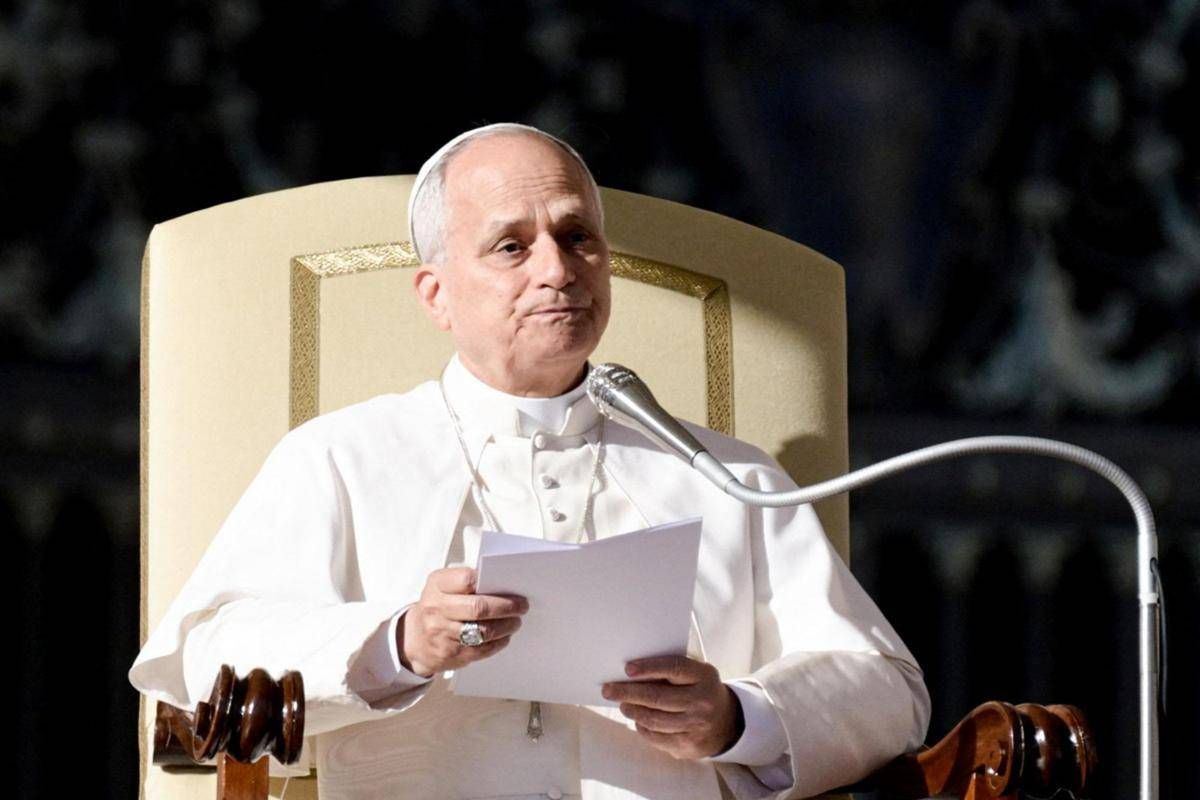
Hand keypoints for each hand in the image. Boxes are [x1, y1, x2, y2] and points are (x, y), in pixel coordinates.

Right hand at [397, 566, 527, 676]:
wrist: (414, 639)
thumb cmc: (436, 607)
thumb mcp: (442, 586)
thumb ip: (465, 581)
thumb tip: (500, 581)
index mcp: (437, 586)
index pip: (467, 580)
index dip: (489, 581)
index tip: (508, 584)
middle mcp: (437, 609)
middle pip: (479, 608)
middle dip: (506, 607)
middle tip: (522, 606)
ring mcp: (442, 634)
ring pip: (483, 631)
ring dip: (506, 626)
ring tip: (516, 621)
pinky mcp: (451, 654)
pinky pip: (481, 649)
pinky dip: (498, 642)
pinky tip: (504, 636)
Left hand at [602, 655, 742, 759]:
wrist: (727, 723)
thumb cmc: (701, 691)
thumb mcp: (696, 673)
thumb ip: (672, 670)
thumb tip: (632, 672)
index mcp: (704, 676)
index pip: (673, 668)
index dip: (648, 668)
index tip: (627, 669)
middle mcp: (702, 701)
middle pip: (658, 697)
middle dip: (629, 693)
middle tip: (609, 690)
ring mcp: (696, 726)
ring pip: (654, 719)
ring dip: (632, 711)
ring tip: (623, 704)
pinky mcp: (688, 745)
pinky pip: (657, 737)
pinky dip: (642, 728)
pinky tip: (638, 720)